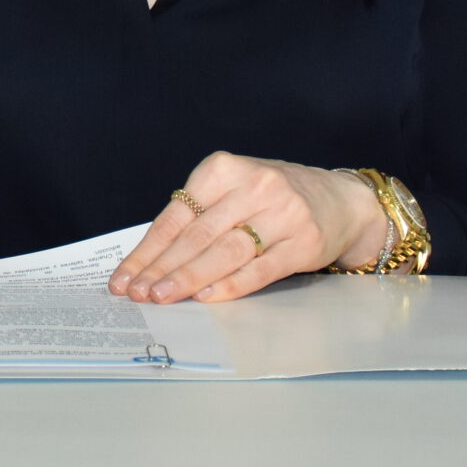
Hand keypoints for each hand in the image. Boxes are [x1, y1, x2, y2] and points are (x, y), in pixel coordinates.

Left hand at [108, 152, 388, 304]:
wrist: (342, 200)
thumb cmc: (274, 197)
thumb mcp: (234, 188)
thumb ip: (199, 215)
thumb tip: (151, 259)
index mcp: (225, 168)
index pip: (177, 214)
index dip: (148, 249)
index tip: (124, 276)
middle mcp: (254, 187)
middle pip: (198, 235)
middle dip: (162, 267)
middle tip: (137, 293)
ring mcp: (282, 214)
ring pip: (225, 252)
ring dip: (189, 278)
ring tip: (162, 297)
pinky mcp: (304, 243)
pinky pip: (260, 269)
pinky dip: (231, 285)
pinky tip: (206, 298)